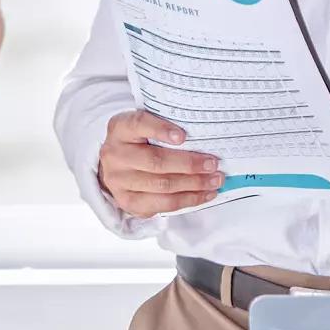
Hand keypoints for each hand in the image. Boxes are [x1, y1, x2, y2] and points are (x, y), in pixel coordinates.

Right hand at [96, 110, 223, 218]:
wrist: (117, 165)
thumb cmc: (140, 142)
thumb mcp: (146, 126)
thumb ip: (166, 127)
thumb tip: (204, 138)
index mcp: (120, 128)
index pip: (138, 124)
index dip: (160, 129)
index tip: (183, 136)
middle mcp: (115, 155)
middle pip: (155, 161)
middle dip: (189, 164)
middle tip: (212, 164)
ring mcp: (119, 181)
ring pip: (162, 186)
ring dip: (194, 185)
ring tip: (215, 181)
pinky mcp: (128, 202)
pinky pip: (163, 205)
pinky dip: (188, 200)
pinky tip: (204, 194)